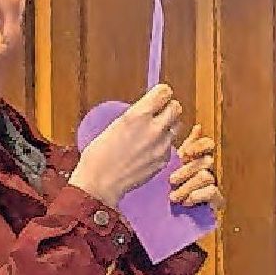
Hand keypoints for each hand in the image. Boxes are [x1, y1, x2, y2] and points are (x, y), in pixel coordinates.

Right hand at [70, 84, 181, 207]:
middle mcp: (154, 128)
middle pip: (176, 107)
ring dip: (168, 126)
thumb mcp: (116, 125)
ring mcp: (161, 145)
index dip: (161, 93)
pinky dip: (164, 145)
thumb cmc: (99, 155)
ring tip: (153, 132)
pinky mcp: (164, 160)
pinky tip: (149, 150)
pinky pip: (171, 145)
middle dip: (168, 108)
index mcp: (138, 115)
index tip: (158, 96)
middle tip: (159, 112)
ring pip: (176, 126)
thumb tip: (148, 109)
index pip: (164, 92)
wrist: (100, 183)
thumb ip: (136, 115)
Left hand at [170, 123, 222, 209]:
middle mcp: (207, 170)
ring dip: (188, 186)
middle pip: (205, 161)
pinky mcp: (216, 200)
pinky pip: (212, 192)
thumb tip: (198, 127)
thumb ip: (183, 148)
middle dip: (187, 171)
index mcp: (197, 159)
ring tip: (174, 197)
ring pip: (206, 176)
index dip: (199, 146)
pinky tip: (187, 202)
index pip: (206, 145)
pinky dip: (198, 196)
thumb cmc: (168, 189)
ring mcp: (212, 184)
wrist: (167, 218)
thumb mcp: (171, 166)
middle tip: (172, 180)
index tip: (185, 154)